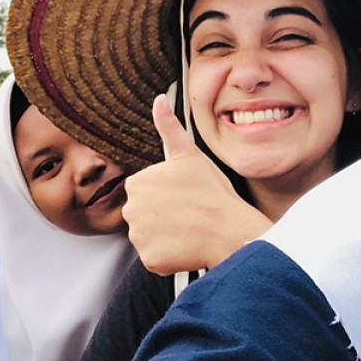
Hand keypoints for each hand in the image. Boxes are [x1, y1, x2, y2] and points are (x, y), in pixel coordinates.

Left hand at [122, 95, 272, 274]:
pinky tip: (186, 245)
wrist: (229, 230)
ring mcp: (139, 236)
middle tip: (188, 213)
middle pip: (145, 213)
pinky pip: (156, 257)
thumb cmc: (213, 193)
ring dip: (166, 235)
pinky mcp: (149, 259)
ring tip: (189, 228)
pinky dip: (169, 255)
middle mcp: (131, 210)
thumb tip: (159, 101)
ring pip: (150, 236)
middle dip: (163, 214)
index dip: (168, 193)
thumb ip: (169, 126)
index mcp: (137, 183)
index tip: (184, 195)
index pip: (147, 190)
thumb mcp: (189, 154)